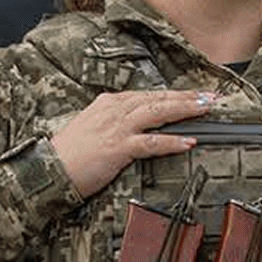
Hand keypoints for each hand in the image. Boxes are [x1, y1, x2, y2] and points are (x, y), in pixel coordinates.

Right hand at [53, 88, 216, 197]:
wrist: (49, 168)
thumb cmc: (72, 154)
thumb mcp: (95, 129)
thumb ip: (118, 123)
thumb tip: (142, 126)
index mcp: (109, 103)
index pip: (148, 95)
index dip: (174, 94)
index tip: (195, 94)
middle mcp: (114, 110)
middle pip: (157, 99)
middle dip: (186, 97)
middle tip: (212, 96)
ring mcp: (116, 128)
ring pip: (157, 113)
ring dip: (184, 110)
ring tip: (207, 109)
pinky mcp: (117, 147)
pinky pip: (150, 142)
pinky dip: (171, 141)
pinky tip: (190, 142)